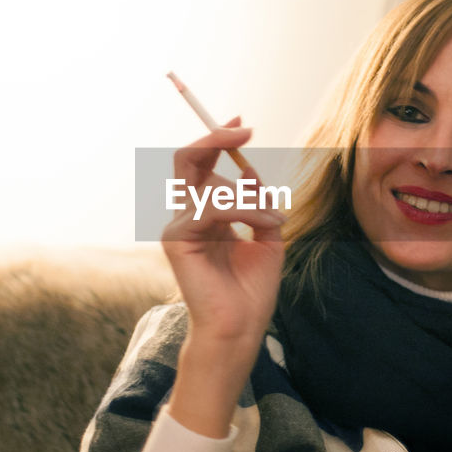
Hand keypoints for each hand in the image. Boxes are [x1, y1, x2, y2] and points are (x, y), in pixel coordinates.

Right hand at [161, 120, 284, 436]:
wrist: (241, 327)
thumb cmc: (252, 290)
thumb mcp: (267, 237)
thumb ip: (260, 204)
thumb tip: (253, 172)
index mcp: (206, 212)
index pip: (203, 163)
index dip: (219, 140)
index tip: (242, 124)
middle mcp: (187, 214)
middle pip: (188, 158)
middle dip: (215, 137)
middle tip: (243, 129)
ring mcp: (178, 225)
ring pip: (210, 183)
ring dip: (251, 197)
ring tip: (274, 222)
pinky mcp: (176, 238)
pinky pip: (213, 206)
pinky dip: (245, 210)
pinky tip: (266, 226)